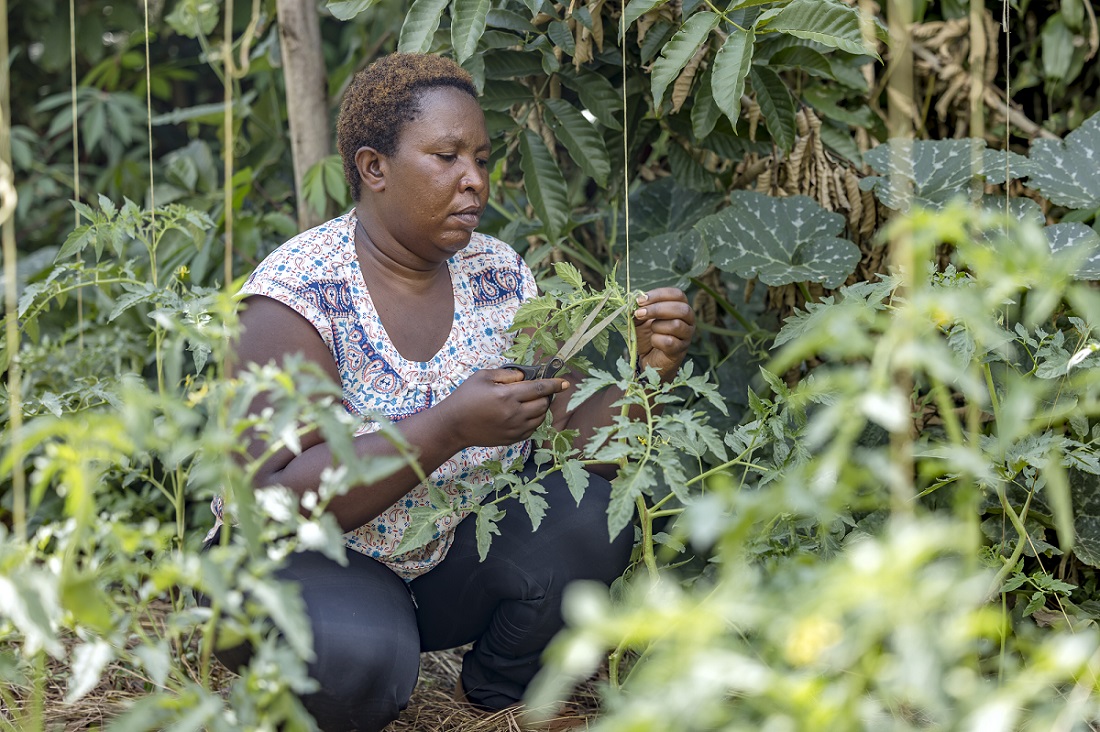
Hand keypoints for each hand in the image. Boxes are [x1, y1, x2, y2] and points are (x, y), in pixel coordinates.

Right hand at [438, 368, 568, 447]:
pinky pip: (531, 430)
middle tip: (537, 390)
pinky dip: (532, 421)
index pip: (539, 389)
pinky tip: (522, 414)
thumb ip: (507, 374)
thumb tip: (525, 377)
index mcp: (507, 396)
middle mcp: (514, 414)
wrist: (453, 426)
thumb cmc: (466, 397)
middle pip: (543, 404)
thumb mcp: (483, 377)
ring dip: (540, 408)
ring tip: (529, 402)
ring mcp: (514, 429)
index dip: (554, 384)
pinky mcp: (511, 439)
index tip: (565, 382)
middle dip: (545, 395)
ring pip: (539, 418)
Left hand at [634, 287, 694, 380]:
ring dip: (657, 326)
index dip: (659, 295)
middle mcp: (688, 320)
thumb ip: (640, 309)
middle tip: (640, 313)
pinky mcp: (680, 350)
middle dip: (657, 309)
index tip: (641, 300)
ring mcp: (686, 336)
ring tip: (650, 330)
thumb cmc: (648, 335)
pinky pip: (670, 342)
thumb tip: (634, 302)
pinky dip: (657, 340)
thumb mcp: (641, 319)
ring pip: (676, 325)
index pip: (677, 294)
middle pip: (681, 308)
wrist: (648, 358)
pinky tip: (653, 342)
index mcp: (680, 307)